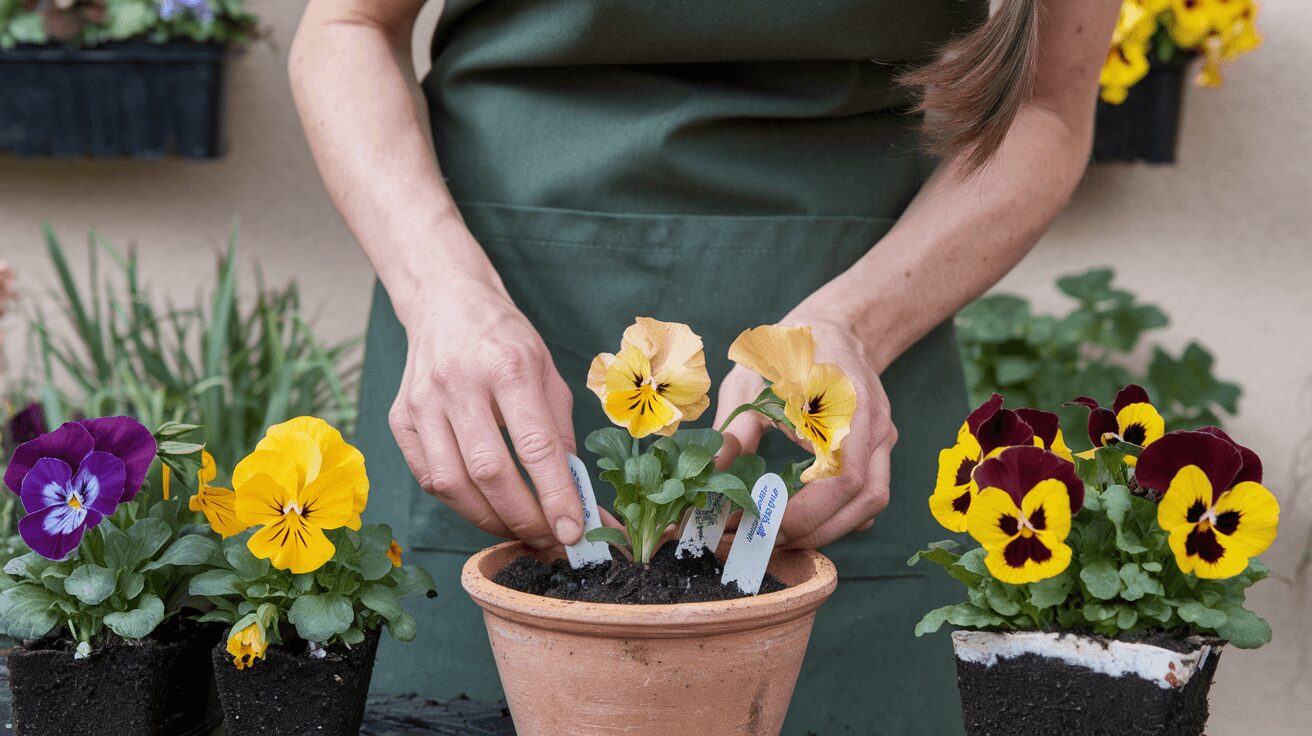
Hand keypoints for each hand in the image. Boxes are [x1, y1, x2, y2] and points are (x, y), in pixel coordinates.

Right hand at [387, 275, 584, 548]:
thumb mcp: (548, 373)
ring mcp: (423, 402)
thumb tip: (575, 495)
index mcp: (509, 366)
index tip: (574, 532)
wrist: (447, 304)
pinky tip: (483, 506)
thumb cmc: (506, 342)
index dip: (555, 497)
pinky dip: (459, 503)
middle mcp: (460, 383)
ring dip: (490, 520)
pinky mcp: (400, 419)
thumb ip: (560, 432)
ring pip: (452, 483)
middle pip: (489, 472)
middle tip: (550, 539)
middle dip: (524, 518)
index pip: (535, 446)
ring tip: (518, 529)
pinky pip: (428, 477)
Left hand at [713, 315, 896, 548]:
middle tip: (762, 543)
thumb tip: (708, 476)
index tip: (759, 526)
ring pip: (871, 504)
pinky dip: (841, 517)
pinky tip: (804, 522)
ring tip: (780, 539)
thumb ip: (734, 431)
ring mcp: (882, 439)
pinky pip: (868, 496)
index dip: (804, 512)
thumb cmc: (785, 352)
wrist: (831, 327)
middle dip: (814, 531)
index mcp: (847, 407)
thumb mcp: (751, 382)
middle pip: (864, 501)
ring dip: (829, 529)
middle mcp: (874, 428)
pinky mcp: (877, 449)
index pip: (840, 479)